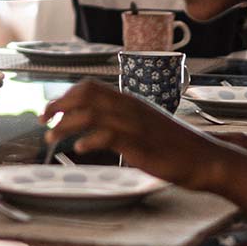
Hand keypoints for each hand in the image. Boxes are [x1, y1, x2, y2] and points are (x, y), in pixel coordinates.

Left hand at [42, 80, 232, 191]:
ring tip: (51, 139)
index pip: (90, 87)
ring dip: (65, 126)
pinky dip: (89, 141)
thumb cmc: (174, 145)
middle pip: (85, 96)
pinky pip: (108, 136)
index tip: (50, 109)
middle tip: (42, 121)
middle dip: (57, 106)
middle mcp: (129, 107)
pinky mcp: (139, 143)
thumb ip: (121, 120)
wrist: (204, 158)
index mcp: (129, 101)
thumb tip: (94, 125)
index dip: (65, 96)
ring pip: (90, 114)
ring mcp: (134, 124)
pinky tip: (80, 149)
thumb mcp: (144, 125)